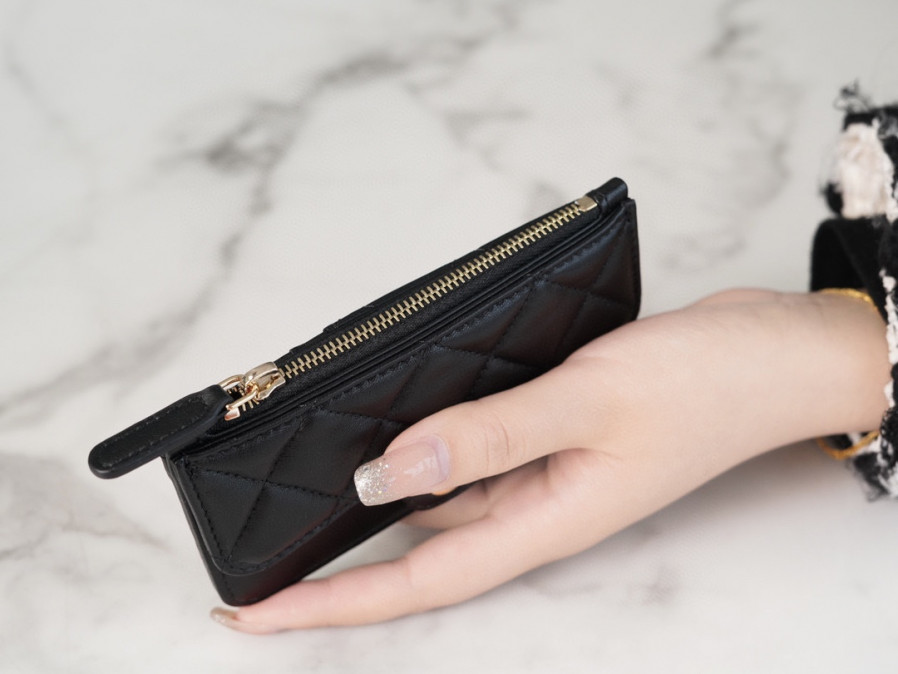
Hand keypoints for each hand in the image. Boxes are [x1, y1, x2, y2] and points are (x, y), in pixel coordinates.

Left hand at [211, 289, 887, 631]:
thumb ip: (485, 439)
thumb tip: (385, 475)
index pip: (415, 582)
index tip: (253, 613)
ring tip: (306, 492)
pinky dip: (426, 446)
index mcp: (543, 523)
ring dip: (376, 500)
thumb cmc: (703, 384)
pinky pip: (470, 452)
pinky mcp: (550, 434)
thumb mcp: (589, 405)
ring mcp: (542, 472)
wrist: (771, 351)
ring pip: (440, 500)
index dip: (331, 605)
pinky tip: (392, 425)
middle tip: (260, 556)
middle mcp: (534, 508)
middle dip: (336, 562)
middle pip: (416, 550)